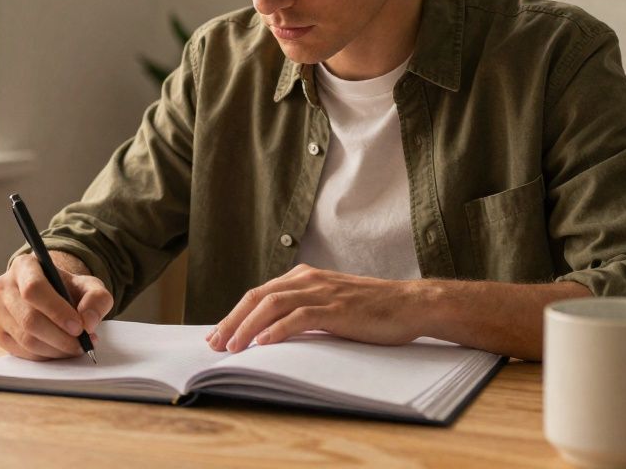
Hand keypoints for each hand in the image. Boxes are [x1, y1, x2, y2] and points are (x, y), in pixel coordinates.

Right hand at [0, 253, 112, 360]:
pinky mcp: (0, 334)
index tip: (78, 327)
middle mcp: (4, 287)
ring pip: (26, 339)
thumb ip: (96, 299)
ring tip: (77, 347)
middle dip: (60, 337)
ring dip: (56, 349)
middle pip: (29, 319)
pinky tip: (61, 350)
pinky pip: (22, 352)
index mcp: (24, 266)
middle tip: (83, 344)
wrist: (55, 295)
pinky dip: (46, 356)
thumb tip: (88, 323)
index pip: (33, 289)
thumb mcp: (90, 286)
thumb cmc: (69, 289)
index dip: (56, 311)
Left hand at [206, 264, 426, 352]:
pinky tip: (263, 343)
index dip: (235, 314)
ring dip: (248, 327)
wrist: (410, 304)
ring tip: (233, 347)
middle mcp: (309, 280)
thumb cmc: (372, 310)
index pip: (259, 294)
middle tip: (215, 344)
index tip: (218, 335)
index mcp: (305, 277)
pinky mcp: (337, 309)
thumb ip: (305, 311)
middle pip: (258, 297)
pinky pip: (299, 317)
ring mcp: (323, 292)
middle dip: (232, 321)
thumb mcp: (331, 305)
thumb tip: (274, 333)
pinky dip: (278, 329)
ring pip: (272, 304)